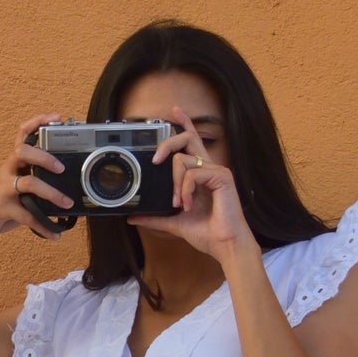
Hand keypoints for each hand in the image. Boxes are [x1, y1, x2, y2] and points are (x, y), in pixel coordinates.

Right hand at [0, 116, 74, 247]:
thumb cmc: (0, 205)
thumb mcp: (15, 188)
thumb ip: (33, 182)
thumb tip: (66, 187)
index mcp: (11, 163)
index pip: (22, 134)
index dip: (38, 122)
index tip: (57, 117)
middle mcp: (5, 171)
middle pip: (22, 151)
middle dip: (44, 156)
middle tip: (61, 168)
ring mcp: (1, 189)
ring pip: (28, 182)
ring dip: (51, 193)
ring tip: (67, 203)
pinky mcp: (0, 208)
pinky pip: (27, 216)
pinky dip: (44, 226)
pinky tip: (55, 234)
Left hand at [129, 105, 256, 261]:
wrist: (224, 245)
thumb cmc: (207, 233)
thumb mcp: (174, 222)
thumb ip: (155, 217)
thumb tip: (133, 217)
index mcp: (201, 173)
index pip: (192, 142)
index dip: (184, 124)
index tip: (174, 111)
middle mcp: (209, 167)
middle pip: (187, 138)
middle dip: (166, 145)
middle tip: (155, 161)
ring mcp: (217, 170)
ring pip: (183, 160)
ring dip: (175, 184)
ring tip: (180, 204)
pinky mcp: (222, 176)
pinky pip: (192, 174)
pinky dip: (185, 190)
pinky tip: (189, 205)